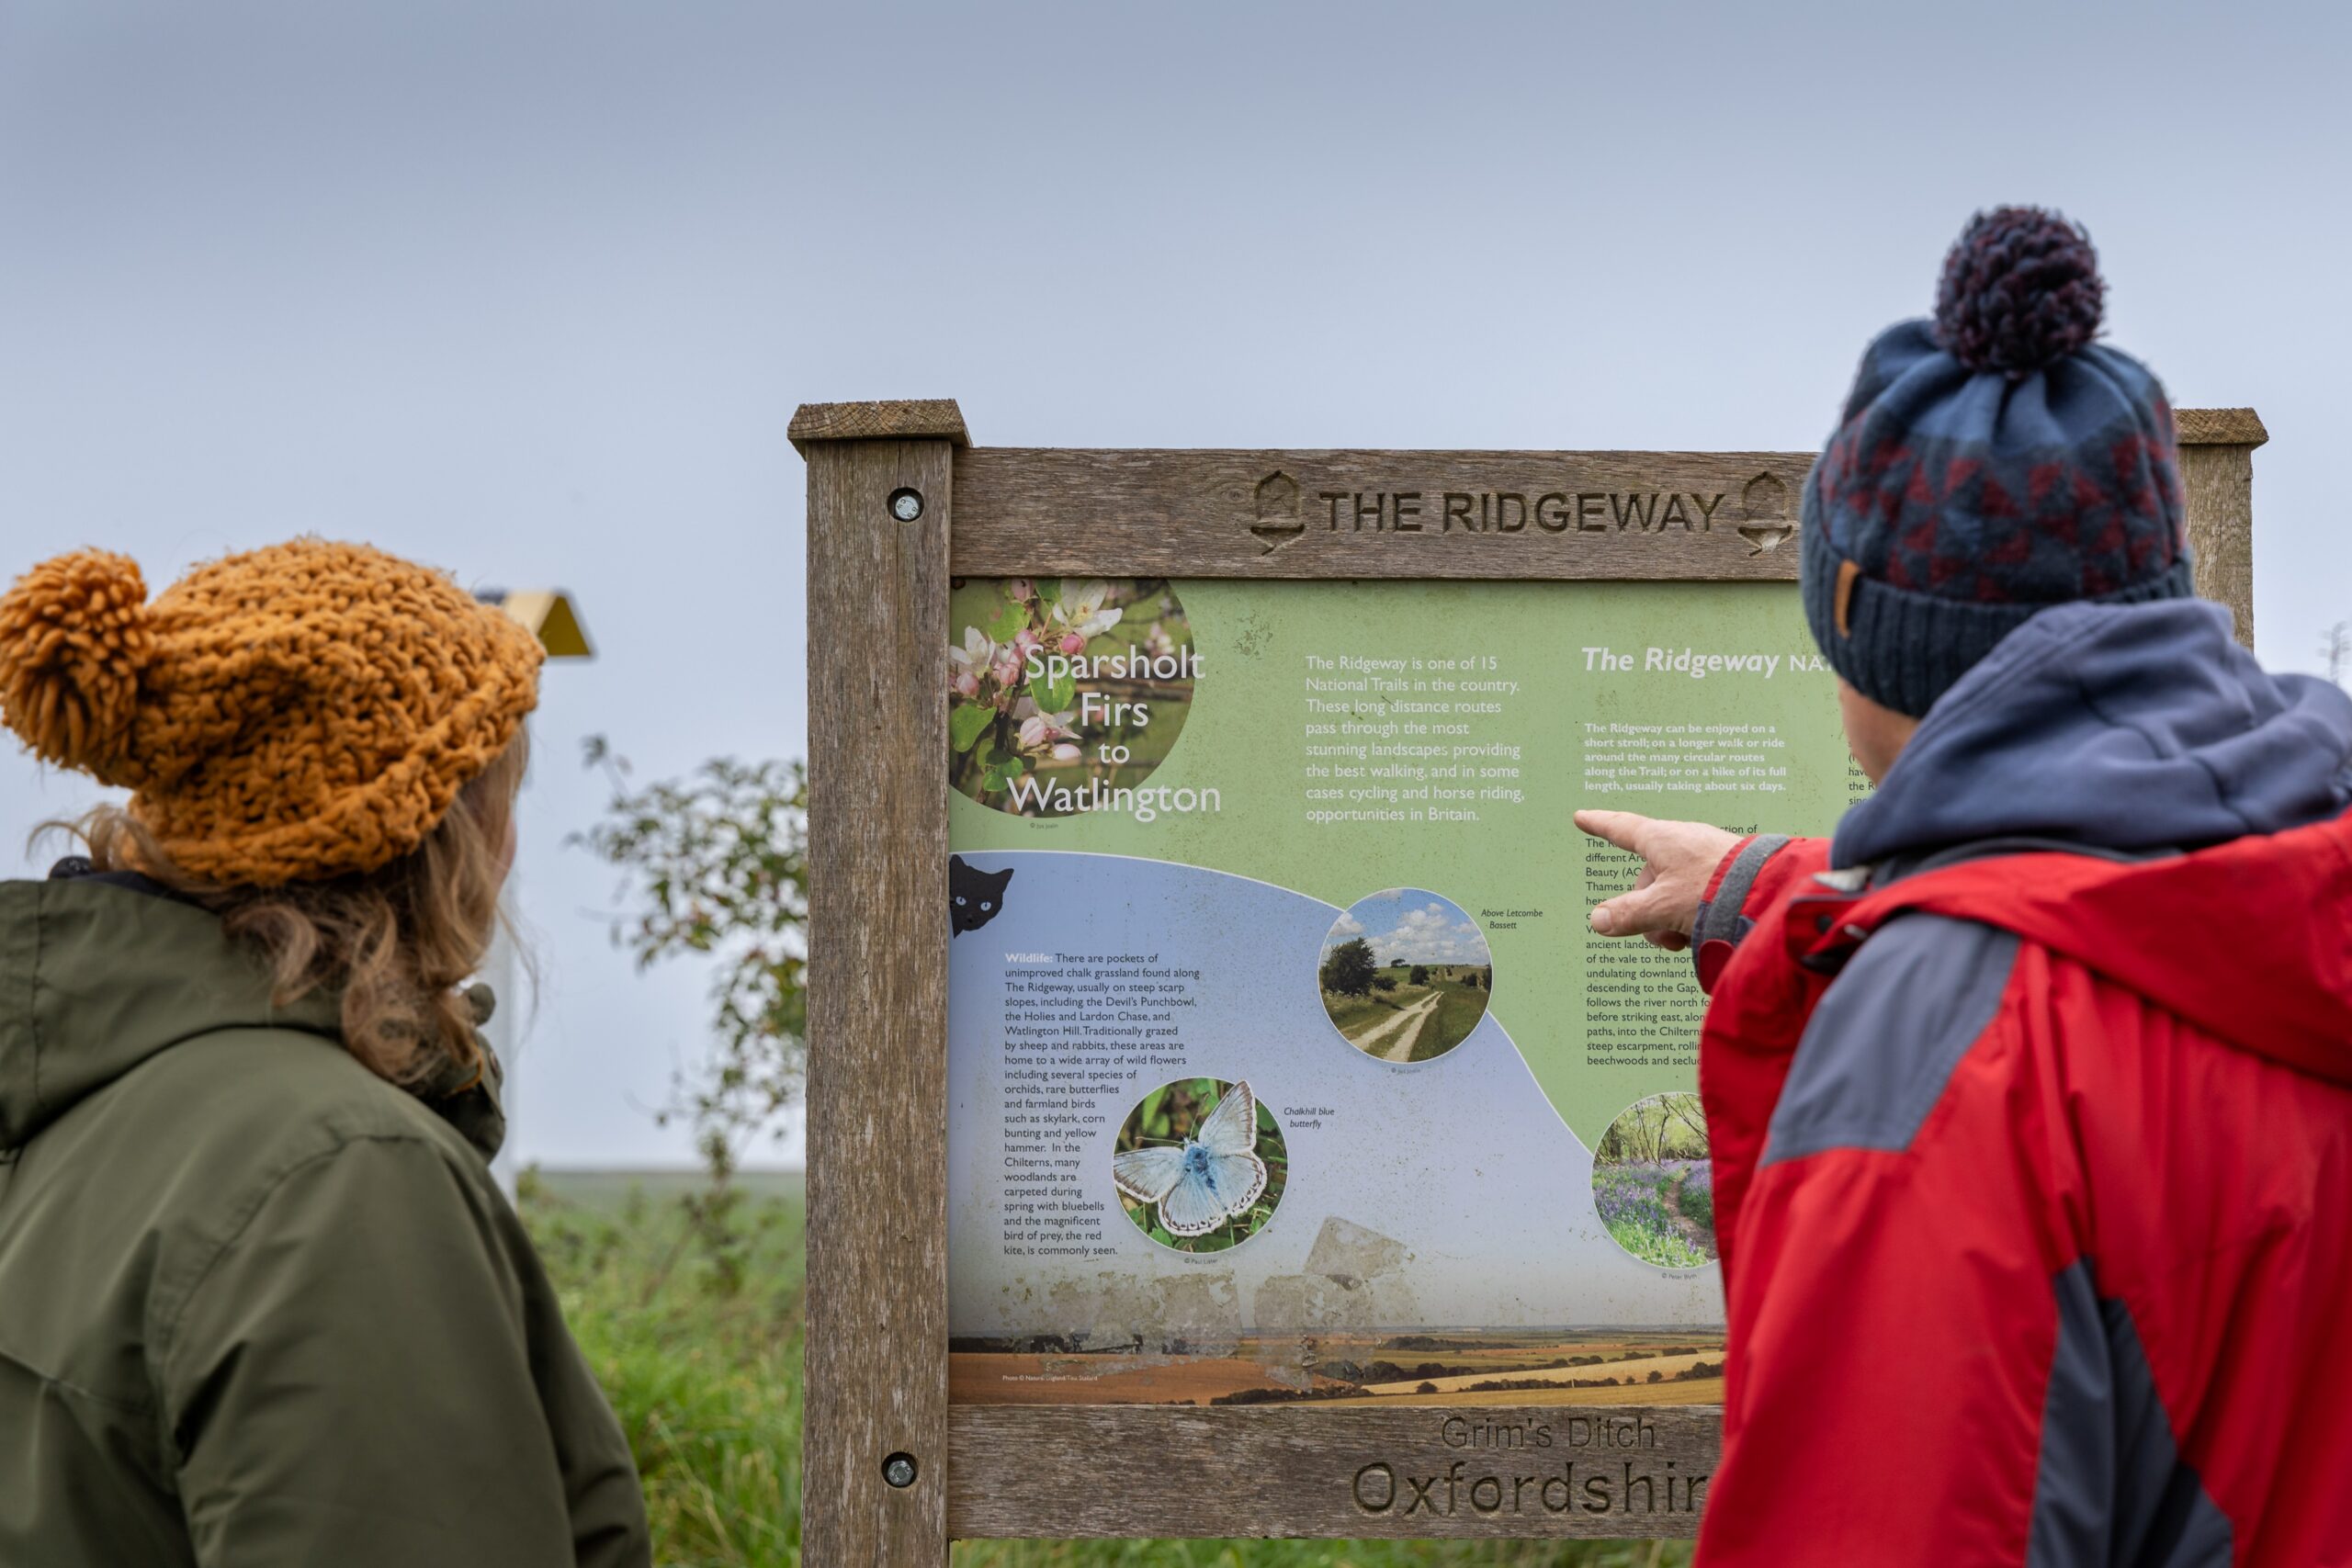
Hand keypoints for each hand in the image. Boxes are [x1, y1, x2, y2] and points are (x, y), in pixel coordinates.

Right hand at [1573, 810, 1743, 951]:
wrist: (1772, 893)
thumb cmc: (1715, 890)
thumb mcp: (1662, 907)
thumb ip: (1628, 914)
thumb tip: (1598, 920)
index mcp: (1661, 839)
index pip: (1621, 829)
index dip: (1600, 825)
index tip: (1583, 817)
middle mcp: (1682, 842)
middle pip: (1647, 879)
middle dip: (1648, 911)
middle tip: (1663, 933)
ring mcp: (1706, 856)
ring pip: (1671, 891)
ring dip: (1671, 919)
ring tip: (1688, 935)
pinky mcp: (1726, 873)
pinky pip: (1696, 894)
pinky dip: (1694, 915)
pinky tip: (1707, 930)